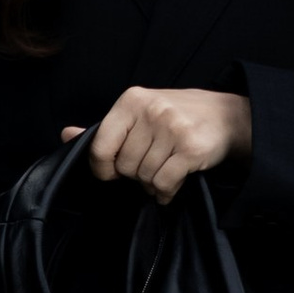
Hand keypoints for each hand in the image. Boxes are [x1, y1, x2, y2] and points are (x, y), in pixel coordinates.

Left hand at [66, 85, 251, 201]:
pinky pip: (165, 183)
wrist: (226, 115)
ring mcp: (173, 128)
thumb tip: (66, 135)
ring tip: (163, 172)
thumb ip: (104, 129)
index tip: (111, 173)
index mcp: (131, 100)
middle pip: (124, 165)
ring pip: (145, 176)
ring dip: (152, 183)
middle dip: (134, 174)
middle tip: (149, 167)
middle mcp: (151, 111)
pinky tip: (171, 186)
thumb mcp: (138, 114)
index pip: (100, 145)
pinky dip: (166, 192)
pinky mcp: (191, 148)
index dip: (103, 168)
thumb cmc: (176, 116)